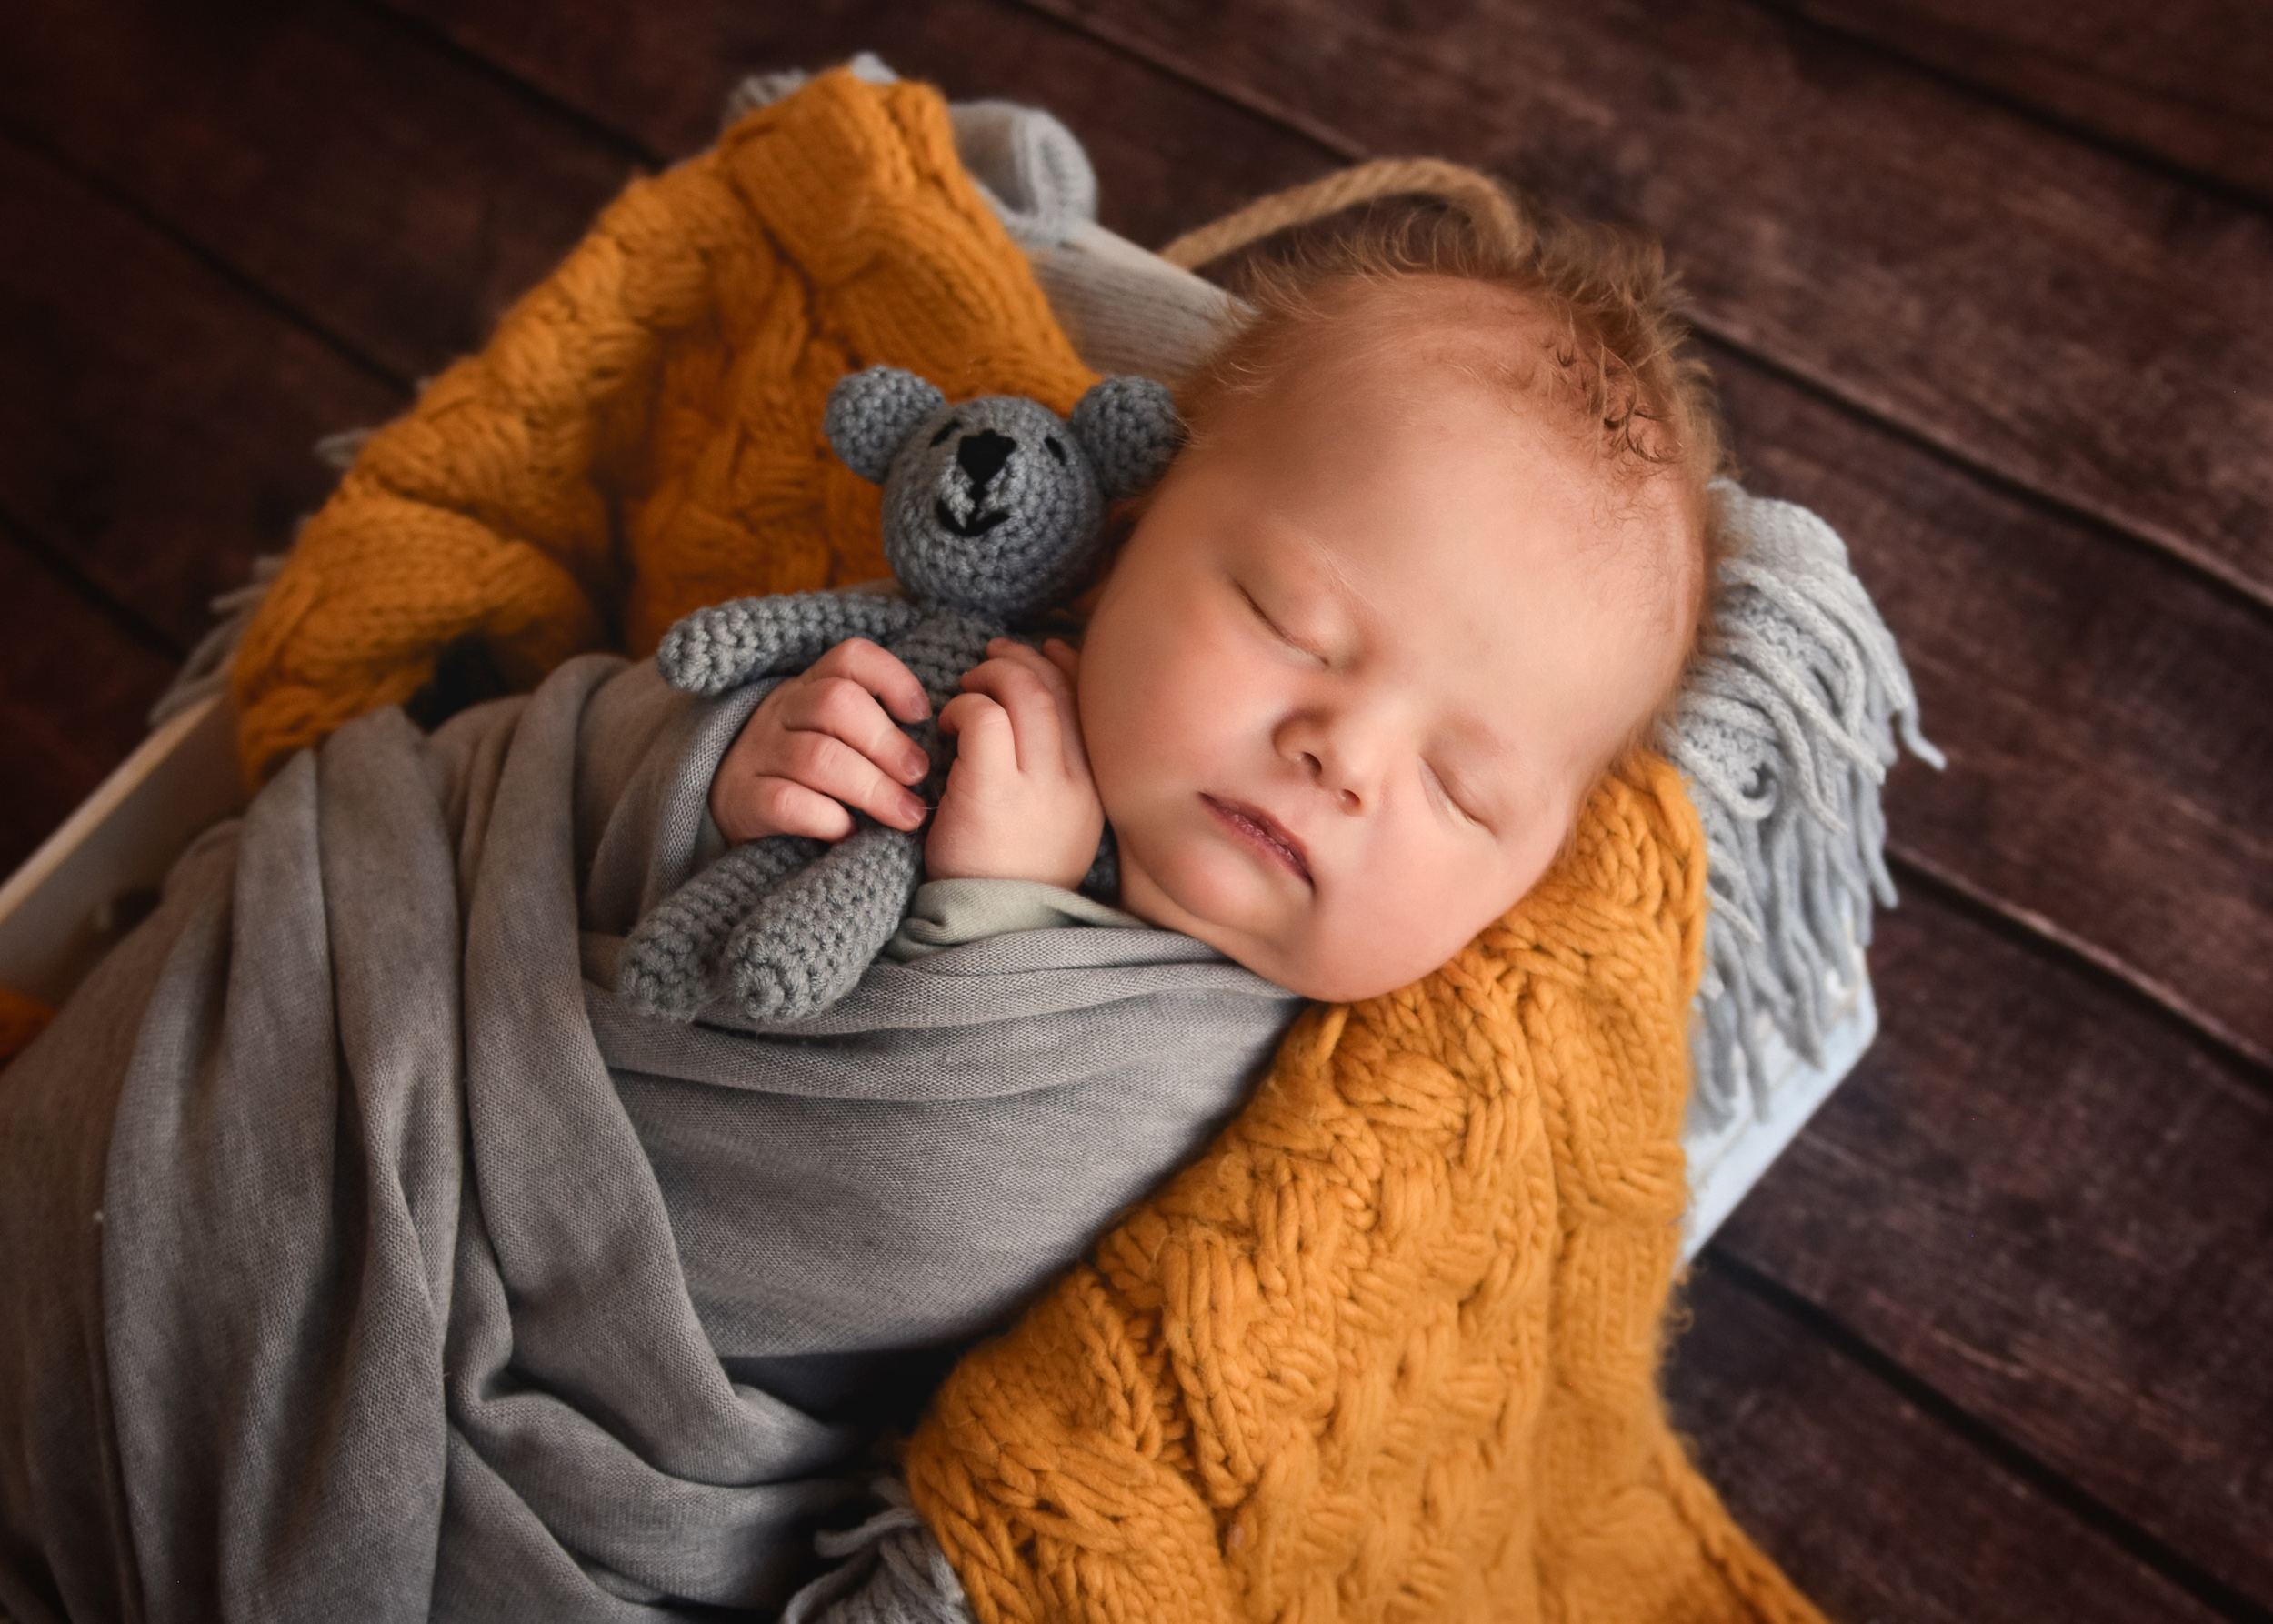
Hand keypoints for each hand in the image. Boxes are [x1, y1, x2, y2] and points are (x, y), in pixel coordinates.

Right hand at [709, 639, 932, 843]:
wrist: (732, 807)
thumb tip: (944, 741)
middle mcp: (782, 710)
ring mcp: (759, 754)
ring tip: (907, 815)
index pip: (851, 658)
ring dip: (873, 788)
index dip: (893, 678)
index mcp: (811, 686)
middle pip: (837, 704)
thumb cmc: (809, 773)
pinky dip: (828, 818)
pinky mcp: (744, 800)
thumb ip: (878, 728)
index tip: (922, 715)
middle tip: (919, 777)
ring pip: (818, 756)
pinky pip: (787, 801)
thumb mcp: (838, 736)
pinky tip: (851, 832)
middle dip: (888, 743)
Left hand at [927, 639, 1104, 888]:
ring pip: (1025, 693)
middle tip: (989, 659)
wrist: (991, 931)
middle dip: (1021, 660)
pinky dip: (962, 708)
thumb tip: (1037, 713)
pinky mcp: (994, 793)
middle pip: (1059, 688)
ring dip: (990, 678)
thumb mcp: (1055, 824)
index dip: (1065, 665)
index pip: (1091, 702)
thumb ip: (1055, 774)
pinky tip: (946, 728)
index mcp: (1096, 789)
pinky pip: (983, 718)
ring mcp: (1040, 788)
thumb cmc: (1009, 877)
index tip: (1042, 651)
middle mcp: (1078, 783)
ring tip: (964, 692)